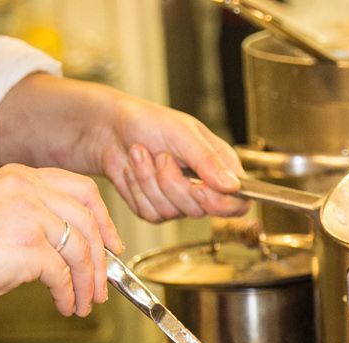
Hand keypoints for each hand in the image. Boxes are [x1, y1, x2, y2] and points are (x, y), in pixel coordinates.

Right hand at [0, 164, 122, 316]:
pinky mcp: (27, 247)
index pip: (82, 190)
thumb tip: (71, 250)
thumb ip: (35, 220)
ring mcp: (29, 215)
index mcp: (21, 177)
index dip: (104, 220)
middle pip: (89, 221)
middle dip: (102, 259)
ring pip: (81, 250)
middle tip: (102, 285)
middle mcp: (28, 189)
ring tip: (84, 304)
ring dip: (88, 283)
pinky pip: (63, 275)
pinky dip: (68, 295)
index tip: (112, 245)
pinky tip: (64, 306)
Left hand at [93, 95, 248, 221]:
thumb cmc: (147, 121)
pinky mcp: (155, 209)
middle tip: (161, 155)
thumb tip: (233, 185)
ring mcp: (178, 200)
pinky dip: (137, 189)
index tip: (200, 190)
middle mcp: (202, 186)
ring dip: (150, 182)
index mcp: (219, 165)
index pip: (238, 202)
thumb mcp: (182, 133)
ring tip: (142, 154)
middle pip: (201, 210)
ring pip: (172, 212)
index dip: (222, 204)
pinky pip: (151, 213)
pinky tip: (133, 169)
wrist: (110, 128)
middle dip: (173, 183)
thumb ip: (209, 160)